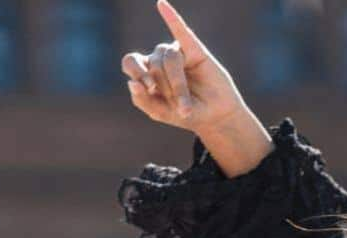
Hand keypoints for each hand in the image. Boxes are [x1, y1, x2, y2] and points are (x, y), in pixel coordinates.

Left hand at [122, 0, 246, 134]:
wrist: (215, 117)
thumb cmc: (186, 114)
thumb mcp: (161, 113)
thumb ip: (142, 101)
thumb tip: (130, 82)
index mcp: (146, 71)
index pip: (131, 62)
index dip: (137, 73)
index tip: (149, 89)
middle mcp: (159, 58)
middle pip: (153, 64)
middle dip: (165, 88)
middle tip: (178, 107)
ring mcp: (177, 52)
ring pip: (169, 59)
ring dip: (177, 85)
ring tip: (186, 106)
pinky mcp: (194, 50)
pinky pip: (181, 31)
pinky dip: (171, 17)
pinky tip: (161, 5)